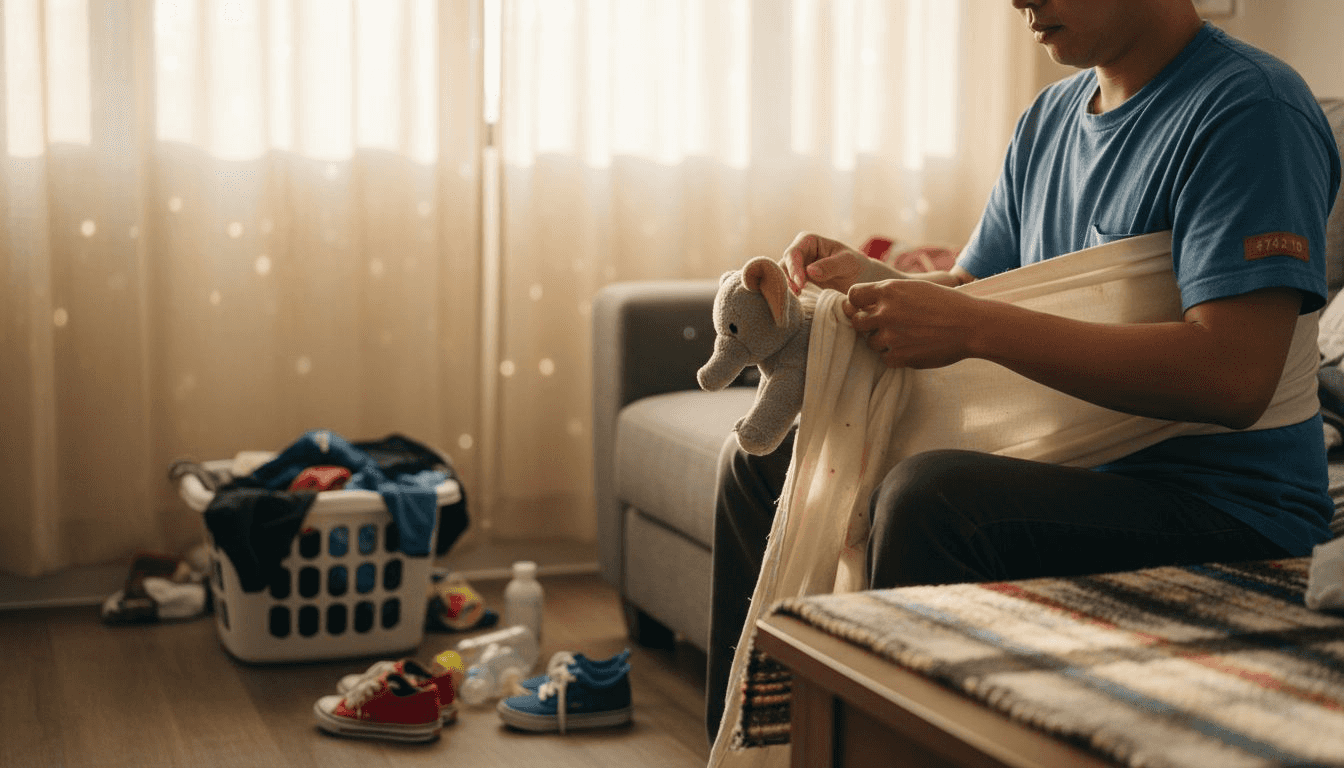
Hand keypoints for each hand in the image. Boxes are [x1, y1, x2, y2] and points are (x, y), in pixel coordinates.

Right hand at [782, 232, 868, 293]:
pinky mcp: (798, 283)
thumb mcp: (848, 262)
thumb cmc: (855, 265)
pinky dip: (790, 295)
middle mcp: (799, 253)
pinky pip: (788, 288)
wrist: (860, 279)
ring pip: (782, 278)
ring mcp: (797, 268)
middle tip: (796, 294)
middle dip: (787, 280)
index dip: (794, 268)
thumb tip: (810, 271)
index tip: (801, 284)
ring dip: (787, 289)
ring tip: (796, 299)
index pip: (793, 253)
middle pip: (783, 266)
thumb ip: (830, 265)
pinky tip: (797, 303)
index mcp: (808, 241)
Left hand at [842, 279, 980, 368]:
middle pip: (856, 322)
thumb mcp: (915, 288)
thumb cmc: (946, 304)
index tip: (866, 308)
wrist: (970, 325)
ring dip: (882, 341)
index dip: (857, 303)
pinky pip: (884, 359)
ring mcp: (891, 336)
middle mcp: (886, 312)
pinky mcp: (900, 356)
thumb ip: (889, 294)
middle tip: (886, 325)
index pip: (853, 296)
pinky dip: (894, 356)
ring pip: (870, 342)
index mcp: (889, 290)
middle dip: (867, 324)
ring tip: (905, 336)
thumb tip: (862, 304)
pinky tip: (911, 348)